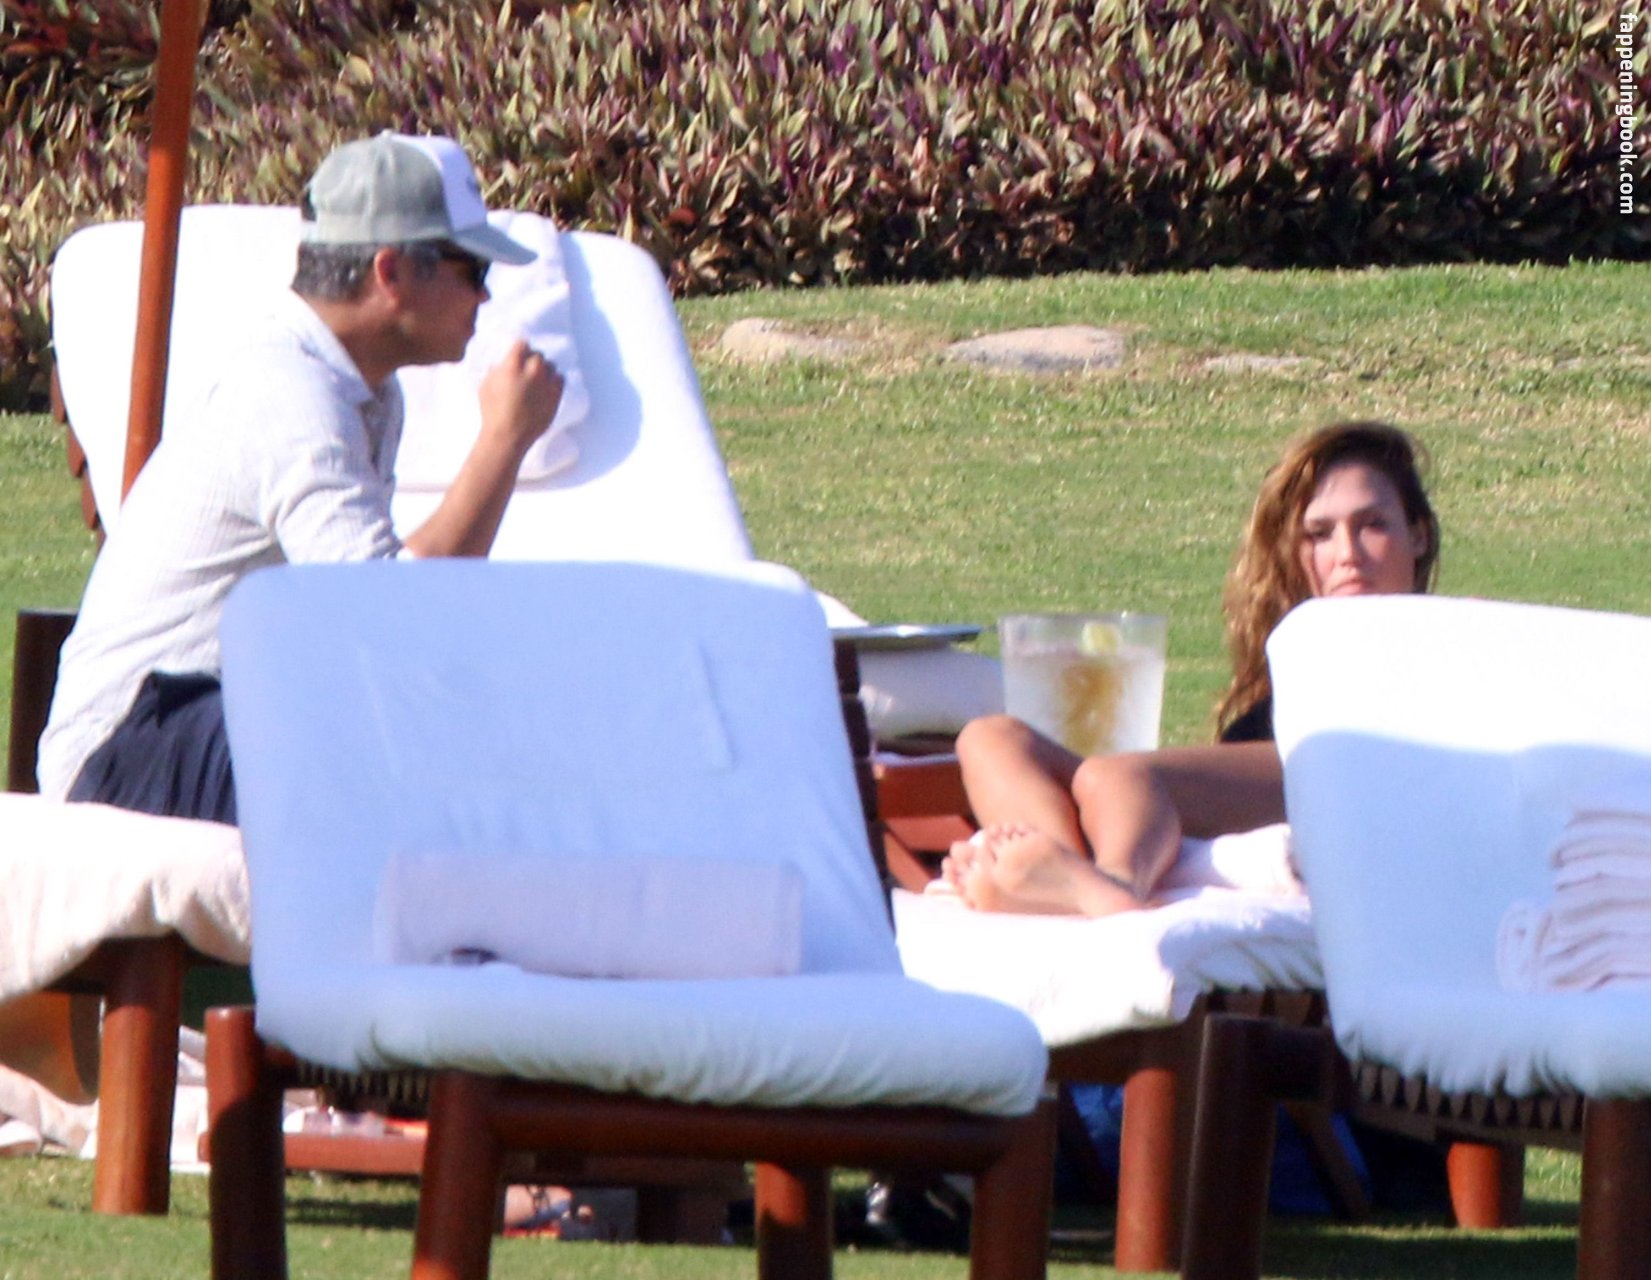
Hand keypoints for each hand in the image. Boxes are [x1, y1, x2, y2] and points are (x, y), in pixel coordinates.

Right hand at [477, 339, 562, 454]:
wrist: (508, 436)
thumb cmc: (492, 412)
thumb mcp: (485, 386)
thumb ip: (496, 370)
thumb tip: (502, 364)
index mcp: (512, 365)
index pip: (522, 343)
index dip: (519, 349)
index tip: (518, 354)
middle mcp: (532, 371)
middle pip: (538, 355)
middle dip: (531, 360)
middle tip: (526, 370)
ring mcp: (546, 383)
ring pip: (551, 366)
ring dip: (544, 370)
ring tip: (536, 380)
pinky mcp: (556, 396)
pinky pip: (560, 379)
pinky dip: (554, 381)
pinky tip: (546, 387)